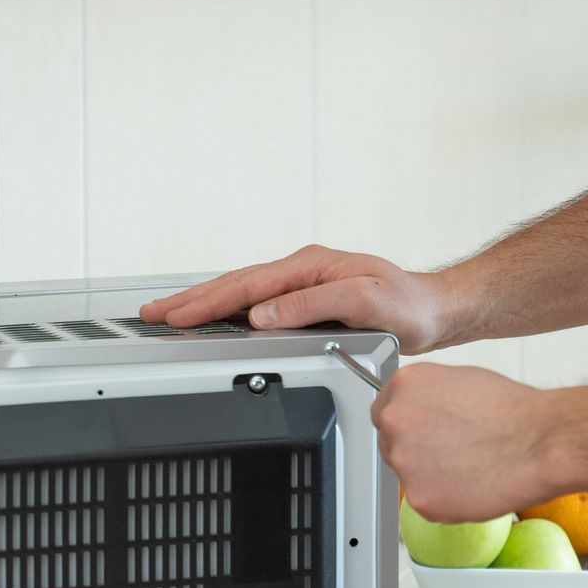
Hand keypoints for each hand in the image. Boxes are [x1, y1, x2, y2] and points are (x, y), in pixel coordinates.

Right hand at [137, 245, 458, 354]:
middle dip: (191, 300)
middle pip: (235, 284)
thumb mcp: (364, 302)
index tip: (175, 316)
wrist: (436, 311)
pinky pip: (256, 302)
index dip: (207, 303)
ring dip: (204, 304)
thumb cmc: (408, 308)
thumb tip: (261, 315)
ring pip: (242, 292)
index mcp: (310, 266)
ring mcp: (304, 283)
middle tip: (152, 314)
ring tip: (170, 316)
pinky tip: (214, 320)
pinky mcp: (308, 300)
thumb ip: (311, 306)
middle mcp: (303, 269)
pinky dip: (228, 310)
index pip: (246, 286)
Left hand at [376, 364, 566, 521]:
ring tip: (470, 466)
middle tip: (453, 452)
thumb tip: (421, 411)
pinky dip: (446, 500)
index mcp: (404, 386)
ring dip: (431, 476)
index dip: (408, 426)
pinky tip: (473, 484)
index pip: (384, 412)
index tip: (423, 434)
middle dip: (416, 451)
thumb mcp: (459, 381)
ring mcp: (404, 461)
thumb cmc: (512, 411)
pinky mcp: (419, 497)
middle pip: (390, 444)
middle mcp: (395, 420)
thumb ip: (427, 397)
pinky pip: (426, 502)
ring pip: (409, 475)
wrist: (539, 441)